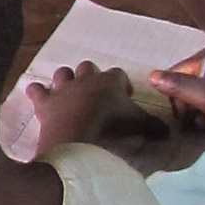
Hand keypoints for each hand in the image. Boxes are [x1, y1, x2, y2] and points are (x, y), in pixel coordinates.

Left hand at [24, 61, 148, 152]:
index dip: (121, 83)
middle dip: (90, 77)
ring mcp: (63, 89)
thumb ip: (155, 127)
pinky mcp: (45, 102)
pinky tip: (38, 97)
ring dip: (65, 81)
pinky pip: (36, 90)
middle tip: (96, 94)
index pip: (118, 74)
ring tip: (69, 94)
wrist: (79, 136)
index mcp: (110, 81)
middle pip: (87, 67)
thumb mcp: (141, 126)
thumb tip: (169, 132)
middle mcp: (85, 79)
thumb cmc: (113, 128)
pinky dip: (37, 92)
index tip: (124, 96)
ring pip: (62, 73)